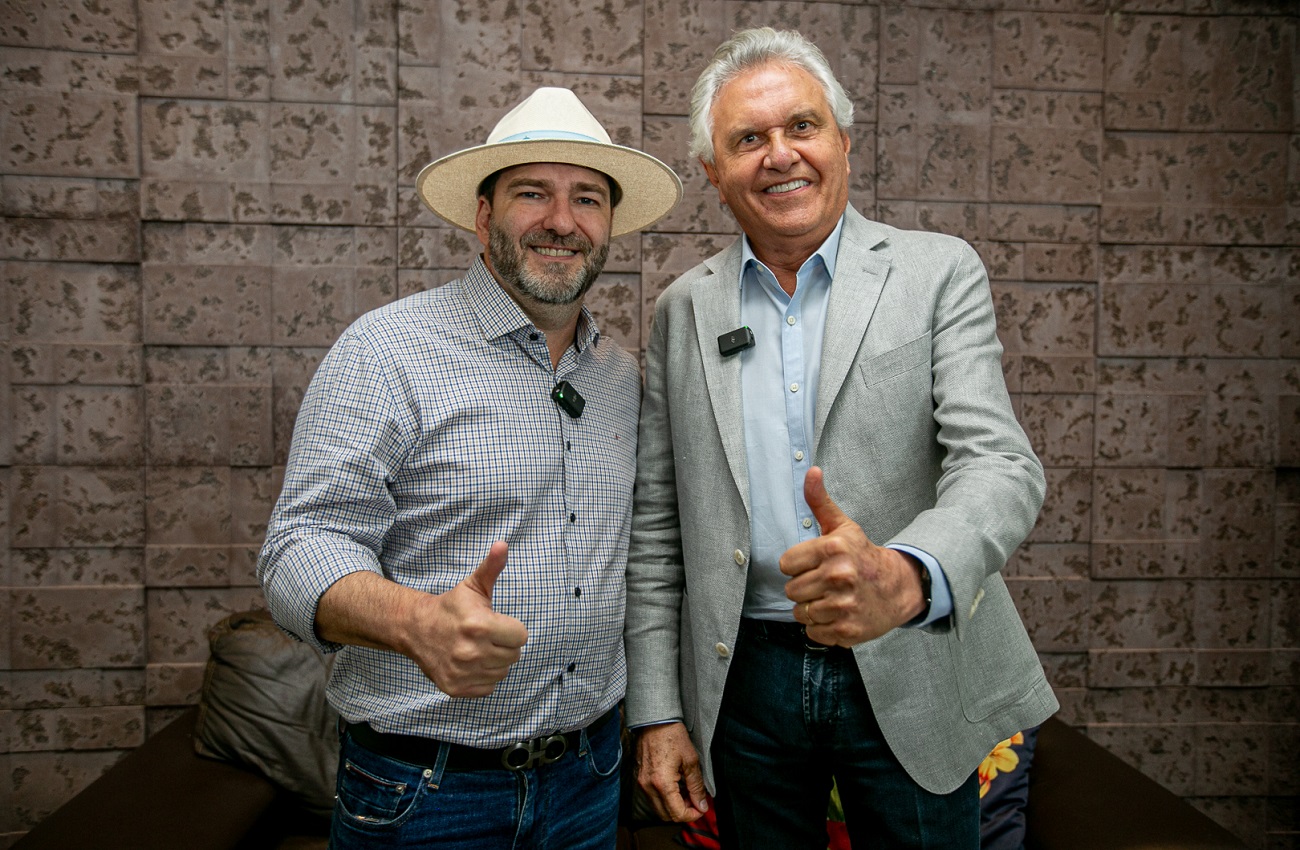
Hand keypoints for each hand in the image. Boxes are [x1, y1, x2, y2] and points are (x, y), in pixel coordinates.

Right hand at [410, 541, 528, 697]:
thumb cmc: (451, 607)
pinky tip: (470, 662)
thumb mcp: (473, 585)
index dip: (511, 628)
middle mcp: (472, 652)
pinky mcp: (457, 688)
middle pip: (514, 655)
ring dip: (494, 661)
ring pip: (502, 671)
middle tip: (485, 635)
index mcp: (480, 626)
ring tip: (477, 647)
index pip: (521, 636)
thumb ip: (492, 567)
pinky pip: (488, 686)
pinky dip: (483, 676)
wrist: (416, 629)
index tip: (496, 623)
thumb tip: (503, 544)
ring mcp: (463, 673)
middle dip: (504, 644)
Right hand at [635, 722, 708, 822]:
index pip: (677, 813)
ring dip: (673, 806)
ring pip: (658, 808)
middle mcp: (648, 787)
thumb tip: (702, 805)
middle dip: (683, 812)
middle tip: (695, 800)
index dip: (692, 815)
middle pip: (666, 816)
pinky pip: (652, 798)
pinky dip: (665, 799)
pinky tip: (675, 786)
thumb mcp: (691, 761)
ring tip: (686, 791)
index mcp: (662, 783)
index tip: (701, 808)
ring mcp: (641, 783)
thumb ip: (697, 787)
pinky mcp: (639, 779)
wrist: (655, 721)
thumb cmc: (673, 736)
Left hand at [780, 467, 925, 645]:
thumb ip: (820, 501)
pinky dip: (822, 627)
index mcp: (833, 549)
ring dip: (812, 608)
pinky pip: (813, 632)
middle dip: (804, 588)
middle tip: (824, 583)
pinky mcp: (847, 630)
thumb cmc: (863, 555)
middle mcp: (838, 576)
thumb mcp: (843, 526)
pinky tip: (837, 614)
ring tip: (831, 598)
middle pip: (791, 591)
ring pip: (801, 612)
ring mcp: (843, 605)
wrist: (899, 587)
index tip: (814, 565)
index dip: (797, 566)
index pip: (786, 565)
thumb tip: (811, 471)